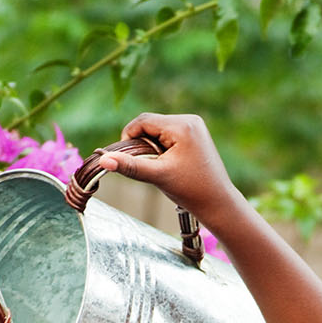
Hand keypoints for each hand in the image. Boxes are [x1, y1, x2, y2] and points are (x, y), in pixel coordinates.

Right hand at [97, 113, 243, 222]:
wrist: (218, 202)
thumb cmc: (191, 191)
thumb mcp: (158, 177)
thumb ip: (130, 166)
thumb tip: (103, 160)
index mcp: (182, 125)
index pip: (142, 121)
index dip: (129, 138)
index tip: (127, 159)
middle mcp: (189, 120)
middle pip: (150, 124)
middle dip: (142, 144)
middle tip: (146, 166)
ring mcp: (194, 126)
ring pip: (158, 129)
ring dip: (151, 146)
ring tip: (159, 167)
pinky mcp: (195, 134)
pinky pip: (169, 134)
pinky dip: (161, 147)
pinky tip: (168, 164)